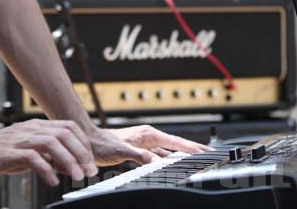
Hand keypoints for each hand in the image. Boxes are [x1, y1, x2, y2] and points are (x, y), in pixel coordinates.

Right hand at [0, 119, 97, 185]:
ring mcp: (20, 139)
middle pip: (64, 133)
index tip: (91, 162)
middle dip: (80, 152)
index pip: (69, 127)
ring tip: (75, 176)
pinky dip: (45, 168)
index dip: (83, 143)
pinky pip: (31, 157)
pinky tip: (52, 180)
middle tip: (88, 172)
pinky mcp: (8, 152)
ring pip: (51, 142)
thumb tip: (71, 166)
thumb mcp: (30, 152)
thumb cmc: (1, 152)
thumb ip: (49, 156)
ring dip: (67, 160)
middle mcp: (32, 129)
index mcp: (38, 127)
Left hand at [88, 125, 211, 166]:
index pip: (176, 142)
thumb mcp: (123, 151)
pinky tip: (174, 164)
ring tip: (196, 159)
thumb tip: (156, 162)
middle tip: (209, 154)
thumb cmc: (104, 144)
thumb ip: (141, 156)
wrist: (91, 141)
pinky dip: (170, 159)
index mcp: (149, 135)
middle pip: (176, 145)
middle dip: (192, 149)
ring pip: (169, 151)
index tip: (206, 151)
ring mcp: (146, 143)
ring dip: (182, 155)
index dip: (191, 147)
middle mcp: (149, 137)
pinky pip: (160, 155)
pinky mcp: (141, 150)